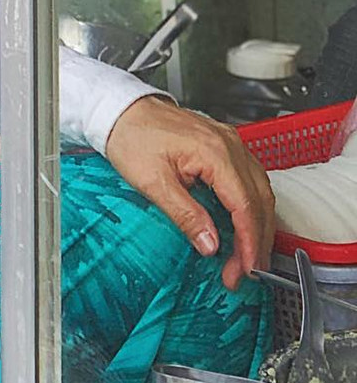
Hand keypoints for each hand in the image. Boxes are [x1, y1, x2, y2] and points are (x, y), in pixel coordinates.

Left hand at [104, 96, 274, 289]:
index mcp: (216, 153)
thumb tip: (210, 244)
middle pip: (259, 201)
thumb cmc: (131, 136)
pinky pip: (250, 181)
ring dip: (257, 226)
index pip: (245, 206)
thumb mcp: (152, 181)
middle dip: (256, 241)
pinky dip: (250, 207)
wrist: (121, 110)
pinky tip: (243, 226)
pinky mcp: (224, 147)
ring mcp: (231, 144)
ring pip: (260, 191)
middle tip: (244, 272)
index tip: (246, 268)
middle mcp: (231, 146)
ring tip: (245, 257)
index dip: (249, 242)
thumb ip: (185, 214)